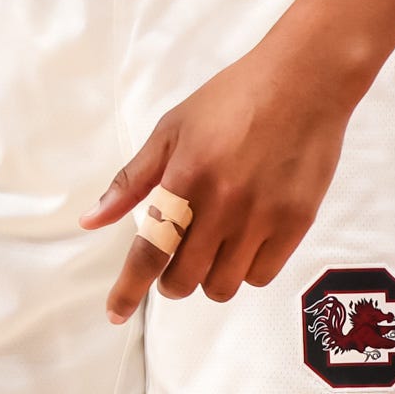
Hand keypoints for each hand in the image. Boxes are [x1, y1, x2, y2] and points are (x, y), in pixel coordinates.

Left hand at [78, 34, 364, 320]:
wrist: (303, 82)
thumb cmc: (232, 99)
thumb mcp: (172, 129)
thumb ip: (132, 179)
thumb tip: (91, 220)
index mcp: (186, 177)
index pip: (151, 249)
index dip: (129, 288)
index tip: (115, 312)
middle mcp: (224, 204)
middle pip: (185, 279)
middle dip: (171, 281)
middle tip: (175, 259)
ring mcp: (263, 217)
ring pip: (224, 285)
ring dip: (209, 278)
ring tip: (212, 247)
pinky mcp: (297, 223)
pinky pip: (262, 276)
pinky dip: (246, 269)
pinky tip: (244, 241)